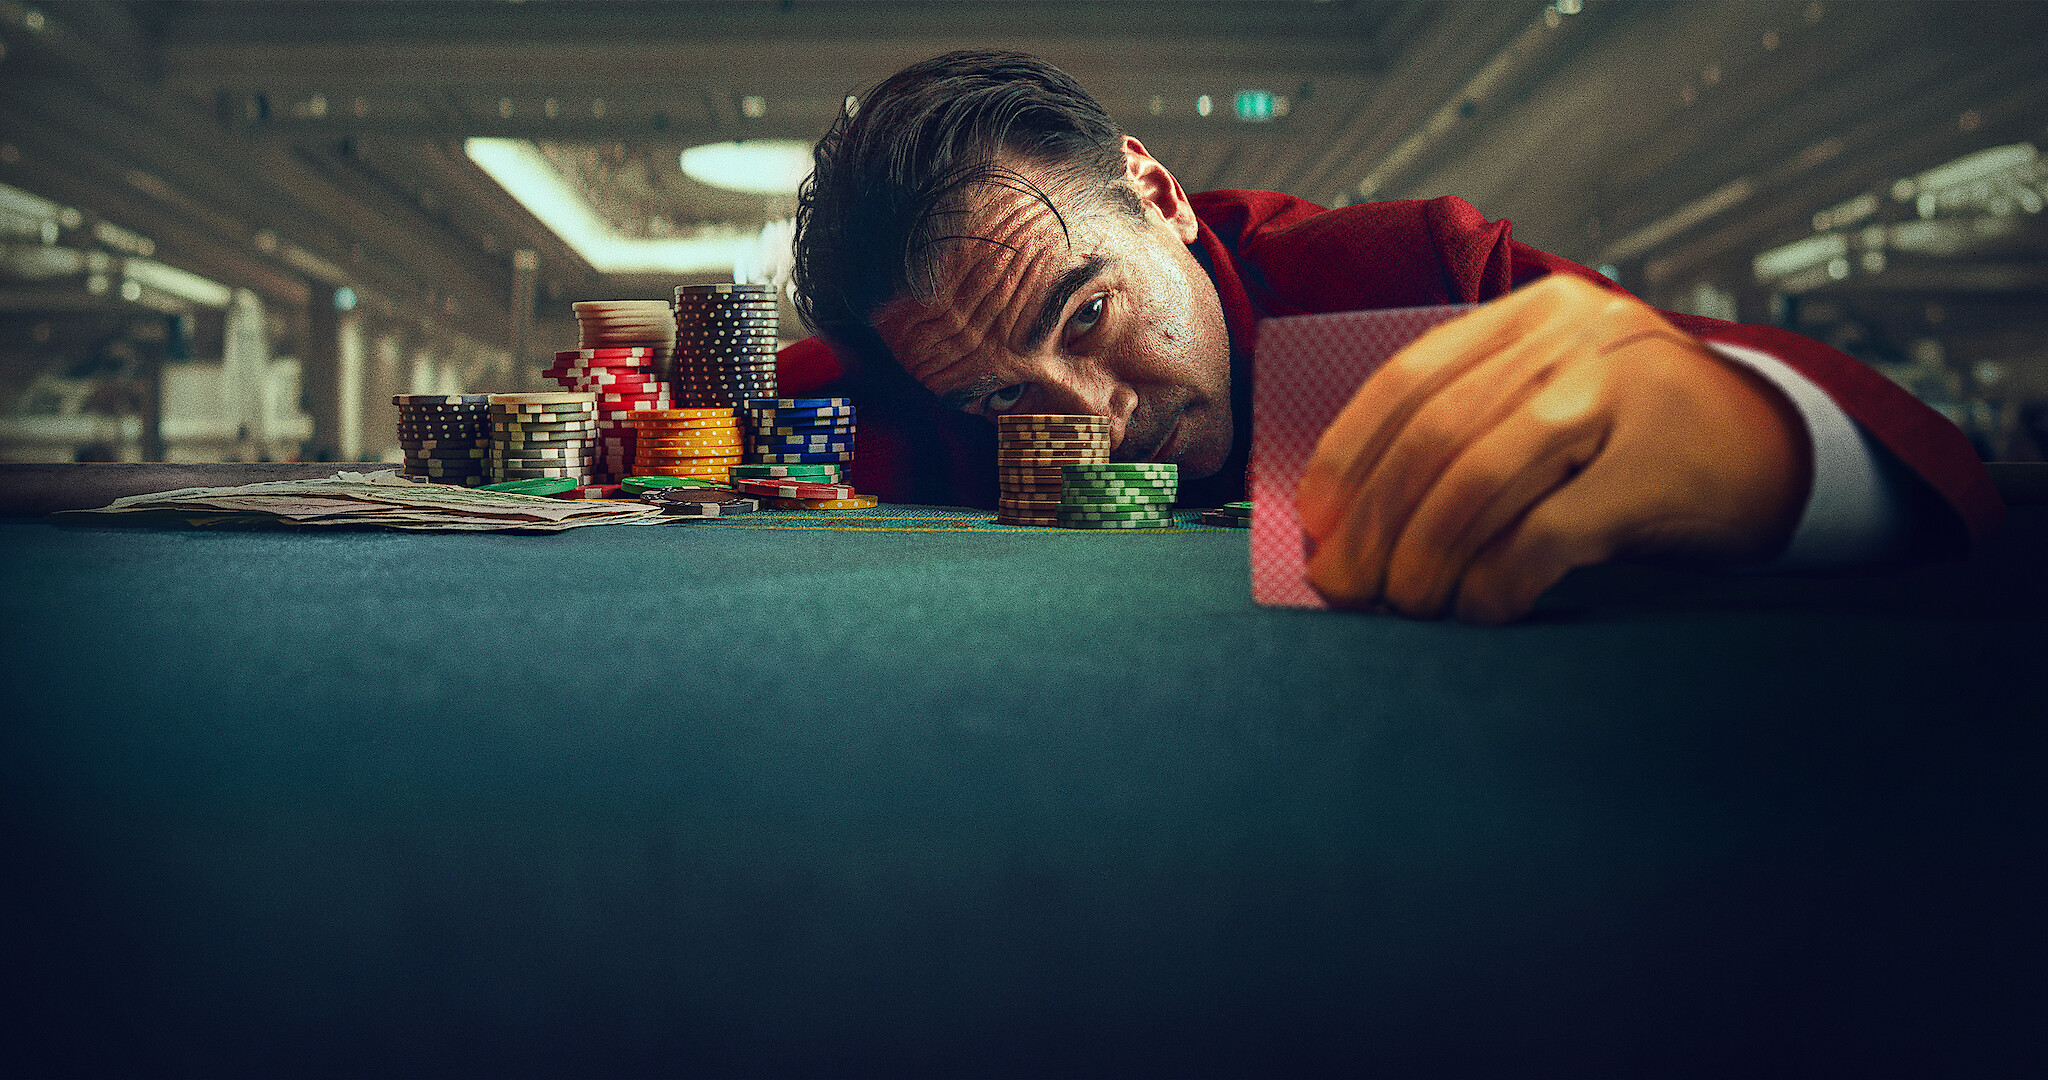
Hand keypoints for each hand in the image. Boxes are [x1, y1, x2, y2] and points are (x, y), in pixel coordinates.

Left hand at [1296, 274, 1810, 623]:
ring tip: (1404, 605)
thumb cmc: (1643, 439)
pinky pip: (1541, 536)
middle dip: (1374, 524)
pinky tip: (1476, 611)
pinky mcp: (1651, 470)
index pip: (1409, 378)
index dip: (1348, 456)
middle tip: (1345, 586)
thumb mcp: (1558, 396)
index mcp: (1535, 312)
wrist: (1783, 454)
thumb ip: (1473, 422)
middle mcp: (1573, 337)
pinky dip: (1492, 584)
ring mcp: (1617, 396)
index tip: (1317, 522)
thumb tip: (1351, 517)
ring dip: (1423, 560)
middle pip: (1434, 437)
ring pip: (1476, 483)